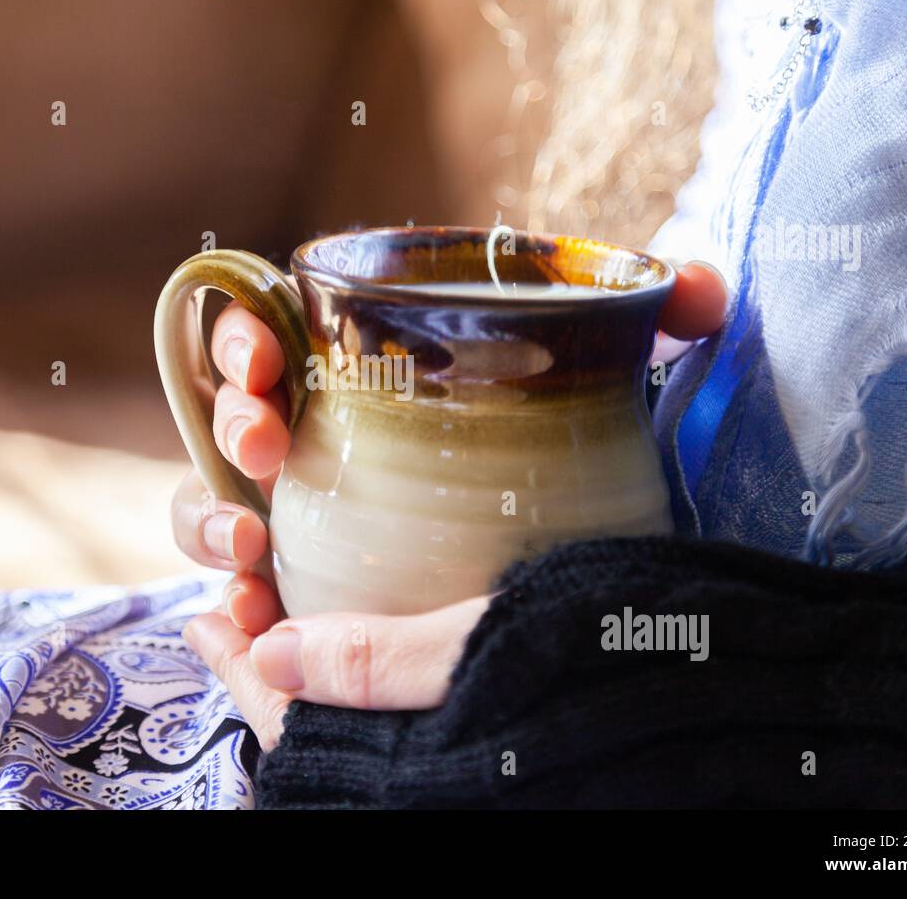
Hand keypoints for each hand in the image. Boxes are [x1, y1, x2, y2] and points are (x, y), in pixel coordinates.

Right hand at [174, 260, 726, 748]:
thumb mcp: (612, 396)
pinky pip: (240, 604)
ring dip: (207, 518)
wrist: (578, 597)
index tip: (271, 358)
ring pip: (212, 508)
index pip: (276, 339)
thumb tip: (700, 284)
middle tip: (265, 440)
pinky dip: (225, 613)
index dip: (247, 339)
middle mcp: (320, 444)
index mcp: (362, 376)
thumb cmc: (572, 467)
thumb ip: (656, 327)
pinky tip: (243, 622)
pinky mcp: (309, 598)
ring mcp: (310, 522)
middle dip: (229, 419)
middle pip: (232, 418)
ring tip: (249, 543)